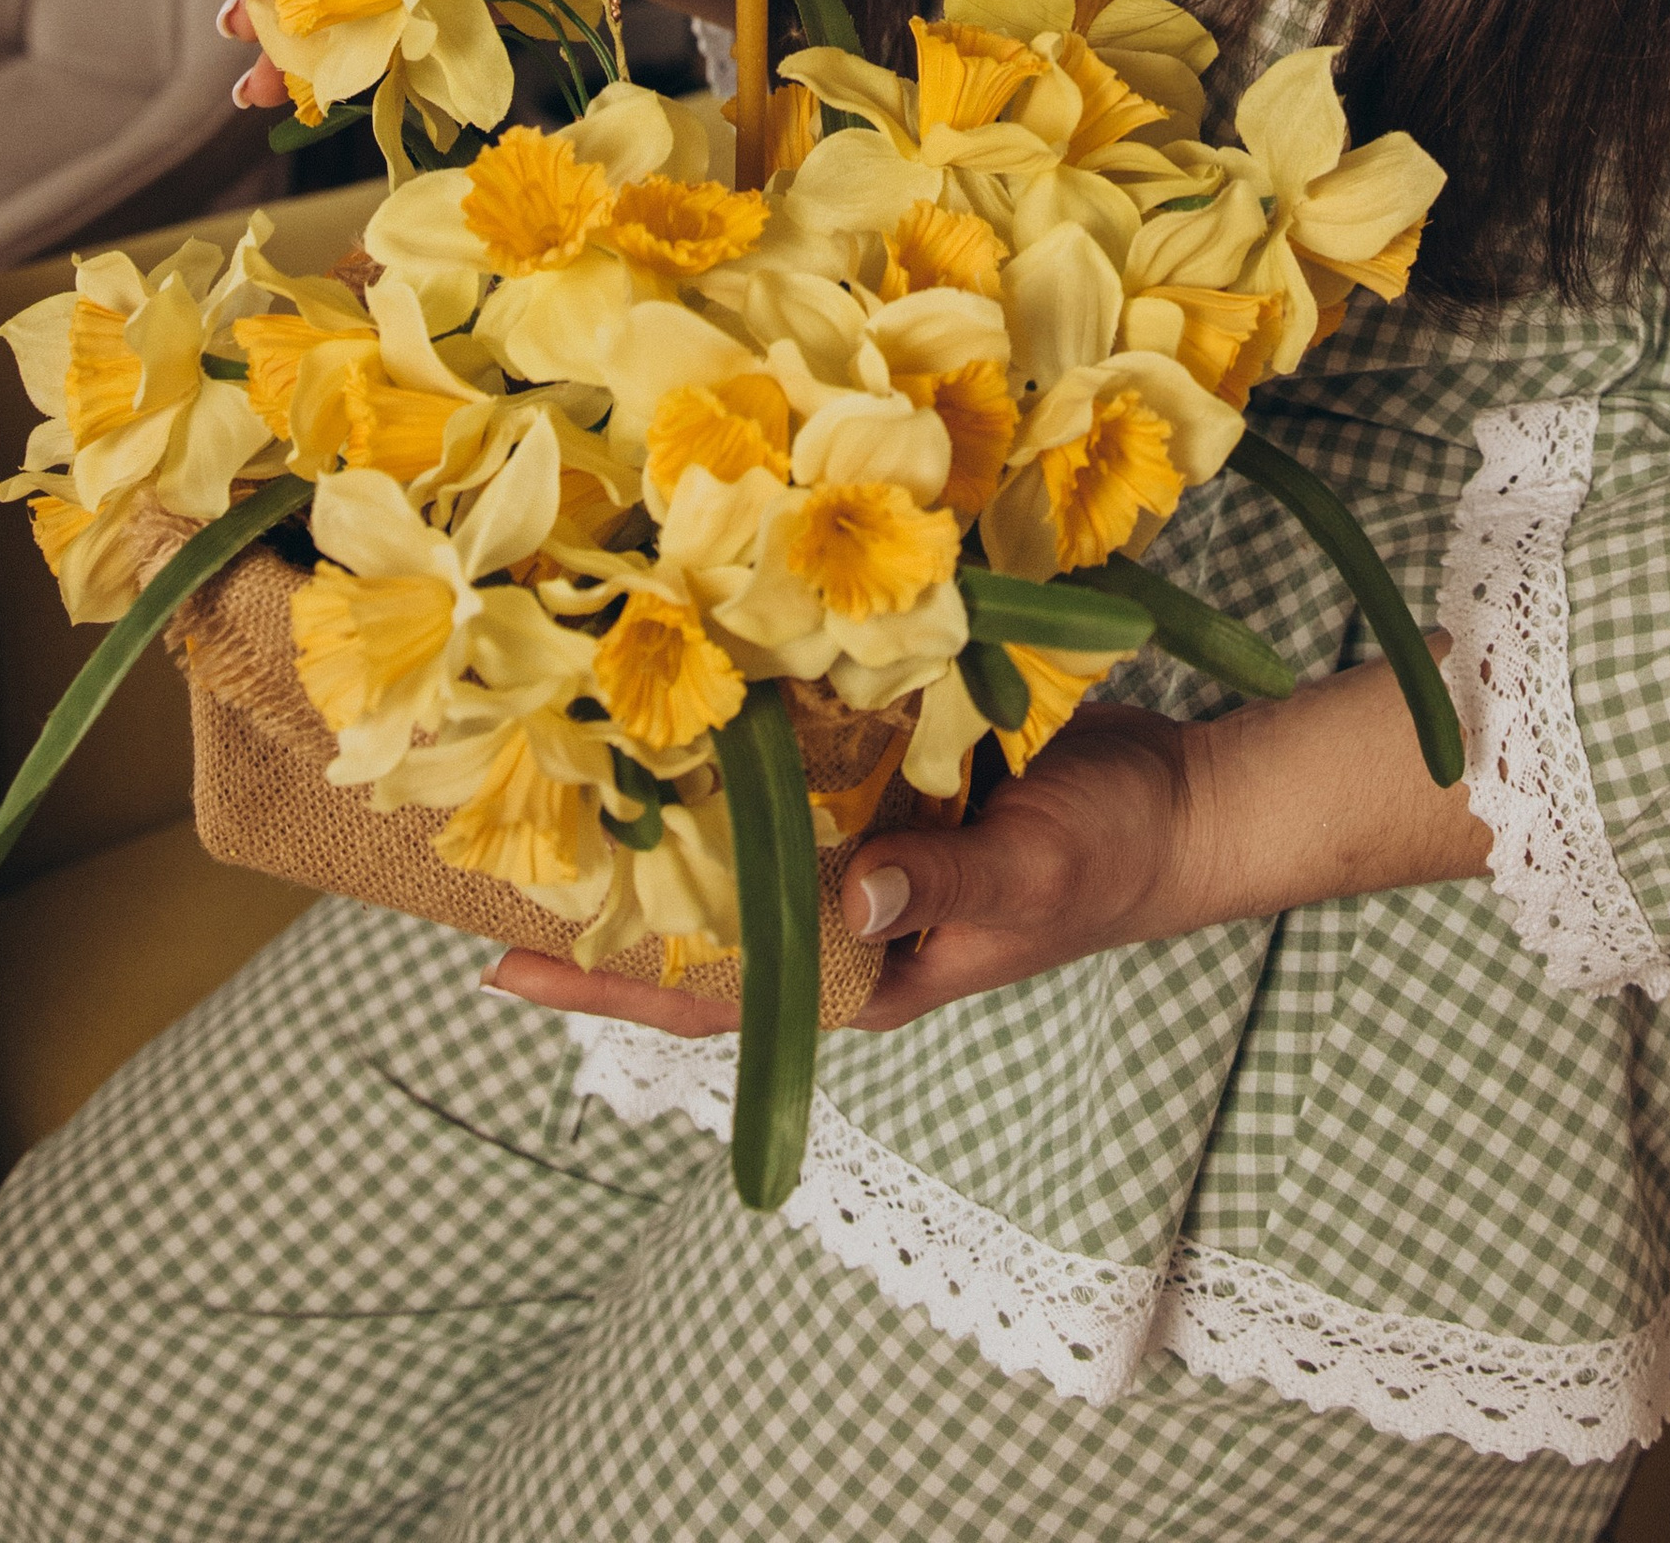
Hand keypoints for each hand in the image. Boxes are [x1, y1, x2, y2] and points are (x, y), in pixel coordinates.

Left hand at [484, 704, 1202, 1035]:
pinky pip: (792, 755)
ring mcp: (858, 835)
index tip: (503, 962)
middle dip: (606, 884)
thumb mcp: (1034, 880)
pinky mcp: (882, 769)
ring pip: (739, 825)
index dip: (608, 983)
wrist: (1179, 795)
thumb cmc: (1110, 860)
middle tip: (490, 841)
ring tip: (551, 748)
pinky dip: (741, 725)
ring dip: (663, 792)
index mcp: (864, 969)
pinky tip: (679, 673)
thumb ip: (945, 892)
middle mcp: (842, 909)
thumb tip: (850, 897)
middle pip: (703, 911)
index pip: (714, 996)